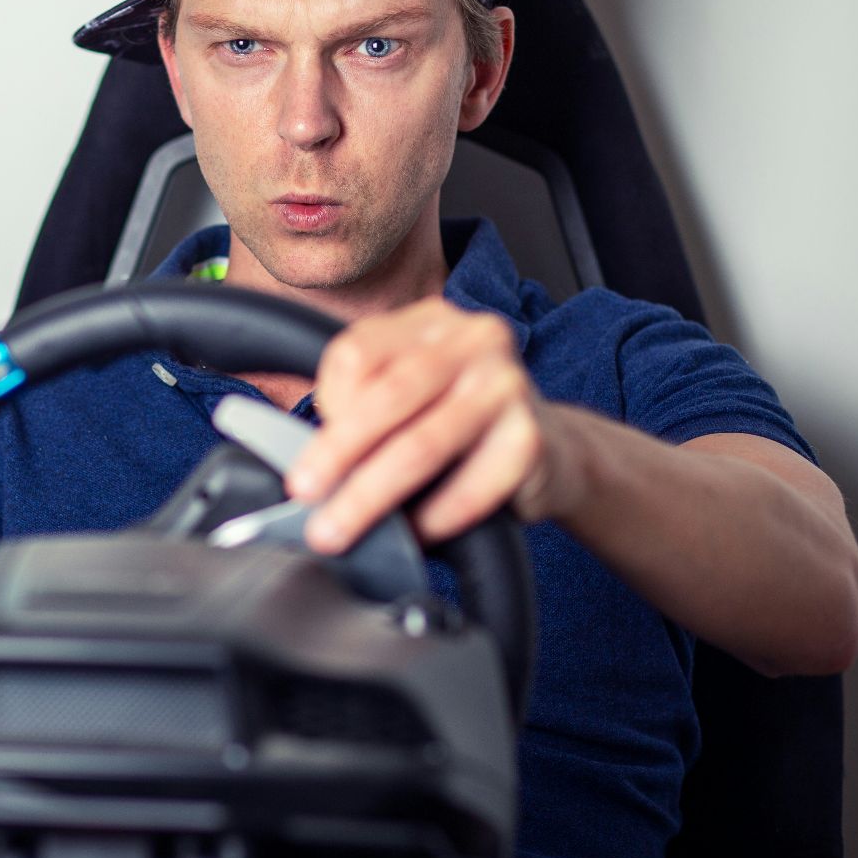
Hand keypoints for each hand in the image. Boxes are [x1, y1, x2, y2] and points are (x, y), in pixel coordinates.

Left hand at [288, 296, 581, 553]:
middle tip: (304, 496)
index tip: (305, 453)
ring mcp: (507, 386)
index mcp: (430, 322)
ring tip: (340, 529)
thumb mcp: (410, 395)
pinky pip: (470, 487)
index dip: (327, 404)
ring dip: (372, 495)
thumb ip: (362, 406)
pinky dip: (432, 517)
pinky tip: (412, 535)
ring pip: (422, 444)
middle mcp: (473, 341)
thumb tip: (311, 465)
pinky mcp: (530, 439)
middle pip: (388, 396)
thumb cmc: (460, 424)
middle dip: (336, 453)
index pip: (358, 352)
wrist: (552, 451)